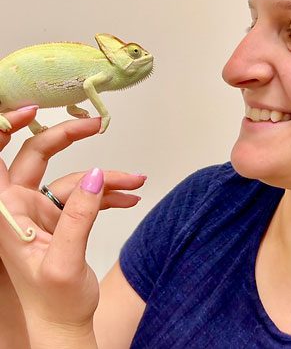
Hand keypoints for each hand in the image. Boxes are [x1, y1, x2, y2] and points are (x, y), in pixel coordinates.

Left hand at [0, 109, 146, 345]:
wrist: (63, 322)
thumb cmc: (53, 301)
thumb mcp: (64, 262)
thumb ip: (79, 216)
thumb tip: (98, 175)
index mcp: (7, 214)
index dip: (5, 129)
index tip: (30, 109)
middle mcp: (20, 205)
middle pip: (39, 154)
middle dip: (68, 136)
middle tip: (96, 125)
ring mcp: (43, 209)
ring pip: (74, 176)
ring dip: (106, 177)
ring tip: (135, 184)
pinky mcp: (63, 215)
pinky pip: (88, 193)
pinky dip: (108, 193)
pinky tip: (129, 198)